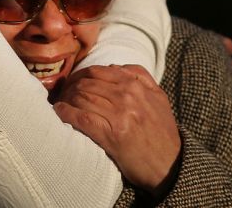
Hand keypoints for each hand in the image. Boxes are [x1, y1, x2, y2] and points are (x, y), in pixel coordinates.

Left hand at [54, 65, 180, 195]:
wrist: (171, 165)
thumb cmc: (162, 132)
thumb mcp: (158, 97)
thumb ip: (140, 76)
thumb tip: (112, 67)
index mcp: (136, 85)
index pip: (97, 71)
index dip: (79, 75)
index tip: (72, 83)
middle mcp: (127, 96)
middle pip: (86, 83)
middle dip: (69, 87)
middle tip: (62, 94)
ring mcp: (119, 115)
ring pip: (81, 97)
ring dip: (65, 99)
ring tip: (60, 104)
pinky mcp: (111, 135)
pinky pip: (80, 117)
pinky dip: (65, 113)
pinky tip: (59, 113)